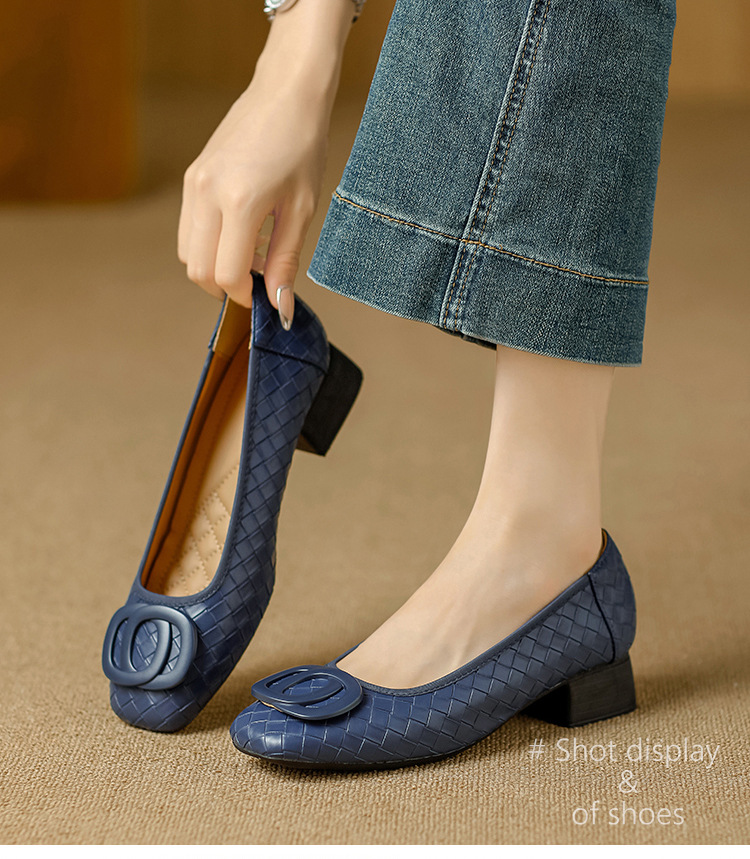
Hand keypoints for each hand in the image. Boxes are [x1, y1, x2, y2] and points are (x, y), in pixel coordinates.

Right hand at [177, 69, 332, 325]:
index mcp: (239, 203)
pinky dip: (209, 246)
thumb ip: (285, 262)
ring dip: (215, 267)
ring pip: (187, 253)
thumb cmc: (302, 147)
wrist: (285, 94)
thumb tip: (280, 307)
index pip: (226, 274)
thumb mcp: (302, 211)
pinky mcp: (191, 178)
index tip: (265, 296)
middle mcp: (206, 194)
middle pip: (198, 270)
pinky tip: (241, 235)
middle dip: (226, 287)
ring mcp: (193, 184)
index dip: (245, 296)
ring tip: (253, 255)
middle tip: (259, 280)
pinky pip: (188, 229)